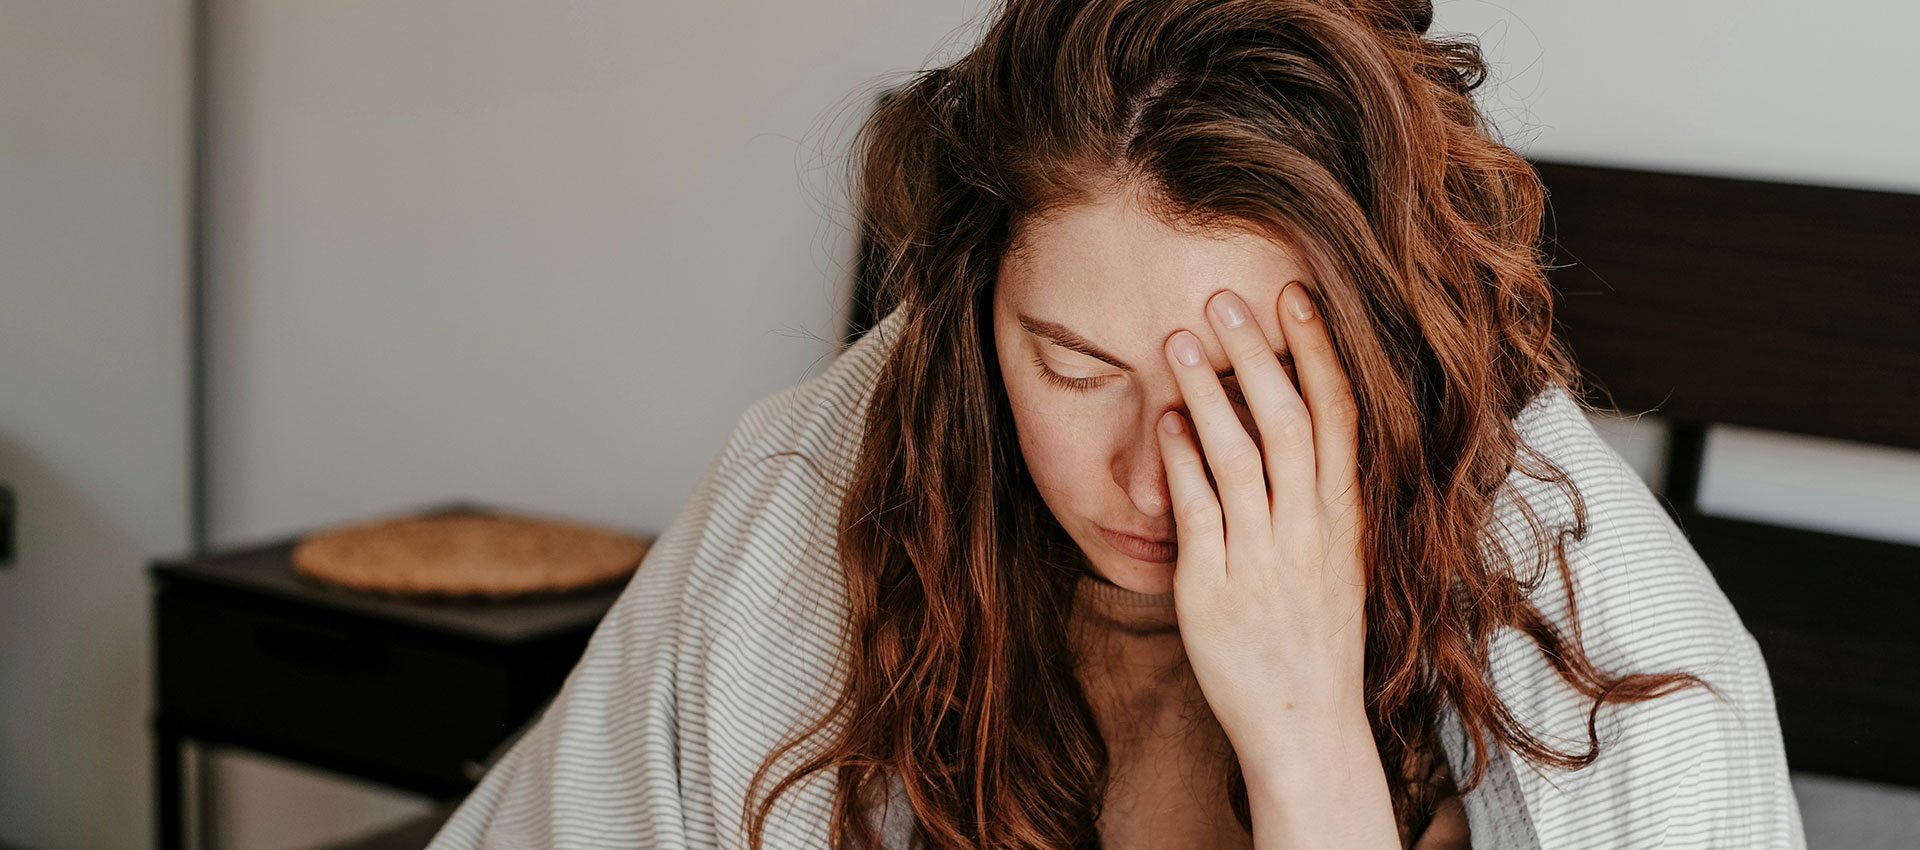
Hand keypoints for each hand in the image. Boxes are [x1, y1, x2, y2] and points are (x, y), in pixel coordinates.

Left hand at [1155, 282, 1368, 776]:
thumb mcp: (1336, 560)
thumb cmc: (1314, 640)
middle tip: (1225, 297)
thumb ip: (1318, 498)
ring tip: (1180, 341)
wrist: (1304, 725)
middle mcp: (1308, 529)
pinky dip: (1182, 461)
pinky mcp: (1214, 586)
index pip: (1337, 417)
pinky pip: (1198, 511)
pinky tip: (1164, 423)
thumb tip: (1291, 428)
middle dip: (1258, 353)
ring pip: (1239, 456)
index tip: (1296, 297)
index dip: (1317, 352)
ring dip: (1208, 392)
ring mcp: (1263, 557)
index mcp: (1343, 518)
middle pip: (1286, 421)